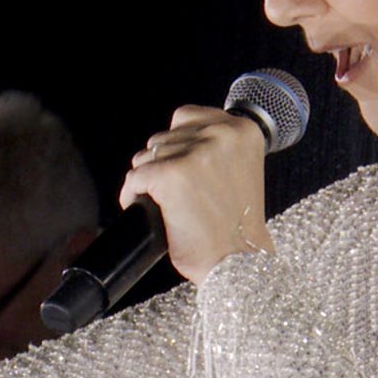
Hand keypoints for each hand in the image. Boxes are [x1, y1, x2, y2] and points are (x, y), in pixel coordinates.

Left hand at [119, 106, 273, 285]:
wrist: (238, 261)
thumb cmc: (238, 225)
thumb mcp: (240, 169)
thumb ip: (215, 147)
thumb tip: (173, 139)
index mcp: (243, 130)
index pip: (186, 117)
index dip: (178, 145)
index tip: (184, 169)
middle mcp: (221, 135)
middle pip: (163, 137)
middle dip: (163, 164)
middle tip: (179, 195)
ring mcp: (195, 154)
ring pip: (145, 157)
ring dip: (149, 181)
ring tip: (168, 205)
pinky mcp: (171, 175)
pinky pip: (134, 179)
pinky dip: (134, 197)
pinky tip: (151, 212)